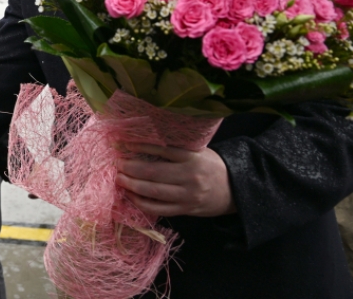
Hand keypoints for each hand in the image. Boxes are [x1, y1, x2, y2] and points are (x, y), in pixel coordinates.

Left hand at [115, 143, 235, 217]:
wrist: (234, 189)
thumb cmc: (210, 165)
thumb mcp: (198, 151)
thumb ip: (175, 149)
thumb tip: (141, 142)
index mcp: (193, 157)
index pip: (162, 150)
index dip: (140, 147)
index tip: (123, 144)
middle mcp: (190, 176)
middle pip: (154, 173)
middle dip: (131, 168)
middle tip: (117, 164)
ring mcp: (187, 195)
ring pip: (154, 192)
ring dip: (132, 186)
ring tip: (119, 179)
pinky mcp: (185, 209)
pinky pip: (159, 209)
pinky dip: (142, 203)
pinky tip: (131, 196)